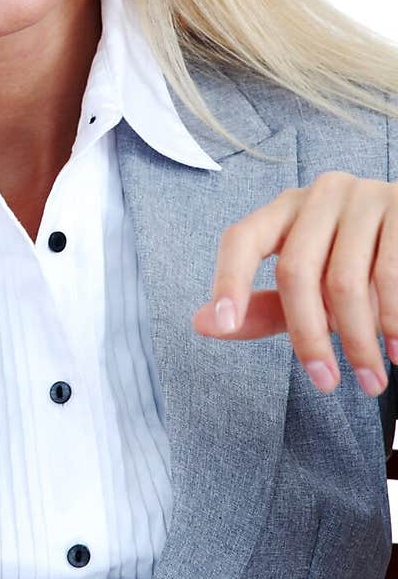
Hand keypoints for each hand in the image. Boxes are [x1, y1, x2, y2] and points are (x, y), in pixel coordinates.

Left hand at [192, 172, 397, 394]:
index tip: (223, 324)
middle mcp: (319, 195)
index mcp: (285, 210)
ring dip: (358, 340)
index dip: (229, 279)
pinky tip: (396, 350)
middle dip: (309, 336)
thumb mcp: (308, 290)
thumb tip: (201, 324)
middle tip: (326, 383)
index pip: (242, 238)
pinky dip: (392, 321)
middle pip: (295, 269)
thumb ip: (261, 307)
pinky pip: (389, 274)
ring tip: (371, 380)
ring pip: (345, 280)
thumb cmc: (359, 269)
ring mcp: (362, 196)